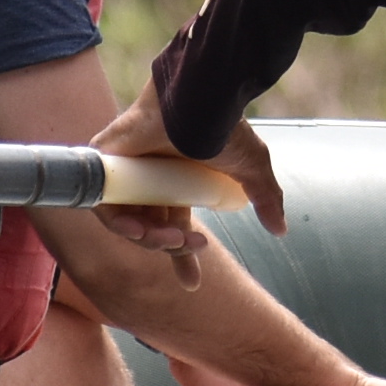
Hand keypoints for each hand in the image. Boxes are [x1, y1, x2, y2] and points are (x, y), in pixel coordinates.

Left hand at [91, 85, 288, 238]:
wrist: (199, 101)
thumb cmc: (224, 128)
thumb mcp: (252, 169)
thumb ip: (266, 199)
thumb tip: (281, 230)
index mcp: (177, 184)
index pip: (174, 227)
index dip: (182, 257)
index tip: (192, 285)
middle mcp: (150, 181)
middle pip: (151, 230)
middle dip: (171, 249)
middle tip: (193, 247)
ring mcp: (127, 173)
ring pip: (129, 223)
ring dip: (150, 240)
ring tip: (171, 238)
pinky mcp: (105, 163)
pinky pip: (103, 206)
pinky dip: (120, 224)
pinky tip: (141, 231)